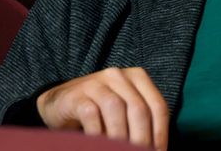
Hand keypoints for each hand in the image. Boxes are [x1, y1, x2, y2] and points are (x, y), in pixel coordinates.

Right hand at [36, 67, 168, 150]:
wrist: (59, 104)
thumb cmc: (99, 111)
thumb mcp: (124, 112)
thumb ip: (140, 123)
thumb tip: (155, 148)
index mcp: (138, 78)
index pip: (158, 107)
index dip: (161, 133)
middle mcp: (119, 76)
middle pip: (139, 109)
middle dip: (142, 139)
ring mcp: (97, 83)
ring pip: (116, 109)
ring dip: (120, 138)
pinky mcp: (77, 95)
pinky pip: (91, 114)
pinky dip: (97, 134)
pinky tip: (98, 146)